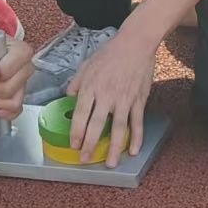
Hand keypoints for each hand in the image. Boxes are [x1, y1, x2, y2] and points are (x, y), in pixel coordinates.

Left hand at [66, 16, 158, 167]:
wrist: (136, 43)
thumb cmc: (110, 52)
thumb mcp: (87, 64)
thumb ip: (76, 82)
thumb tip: (68, 96)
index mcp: (91, 87)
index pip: (81, 114)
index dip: (76, 131)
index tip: (73, 144)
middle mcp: (106, 95)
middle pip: (97, 125)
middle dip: (90, 144)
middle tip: (85, 159)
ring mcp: (124, 99)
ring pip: (119, 128)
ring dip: (114, 147)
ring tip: (111, 163)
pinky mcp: (139, 99)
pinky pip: (137, 122)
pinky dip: (136, 137)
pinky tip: (132, 150)